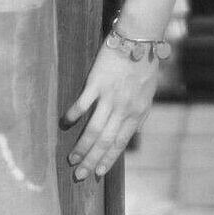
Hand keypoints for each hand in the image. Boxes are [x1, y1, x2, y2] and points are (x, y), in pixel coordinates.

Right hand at [62, 43, 160, 179]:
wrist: (140, 39)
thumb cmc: (144, 65)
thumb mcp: (148, 93)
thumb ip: (139, 113)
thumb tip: (131, 133)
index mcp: (138, 111)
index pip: (121, 142)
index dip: (109, 158)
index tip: (98, 172)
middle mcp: (125, 108)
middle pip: (106, 140)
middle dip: (92, 160)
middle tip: (79, 175)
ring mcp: (111, 96)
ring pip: (94, 129)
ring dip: (82, 146)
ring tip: (71, 159)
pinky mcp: (97, 83)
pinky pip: (83, 104)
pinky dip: (73, 116)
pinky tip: (65, 124)